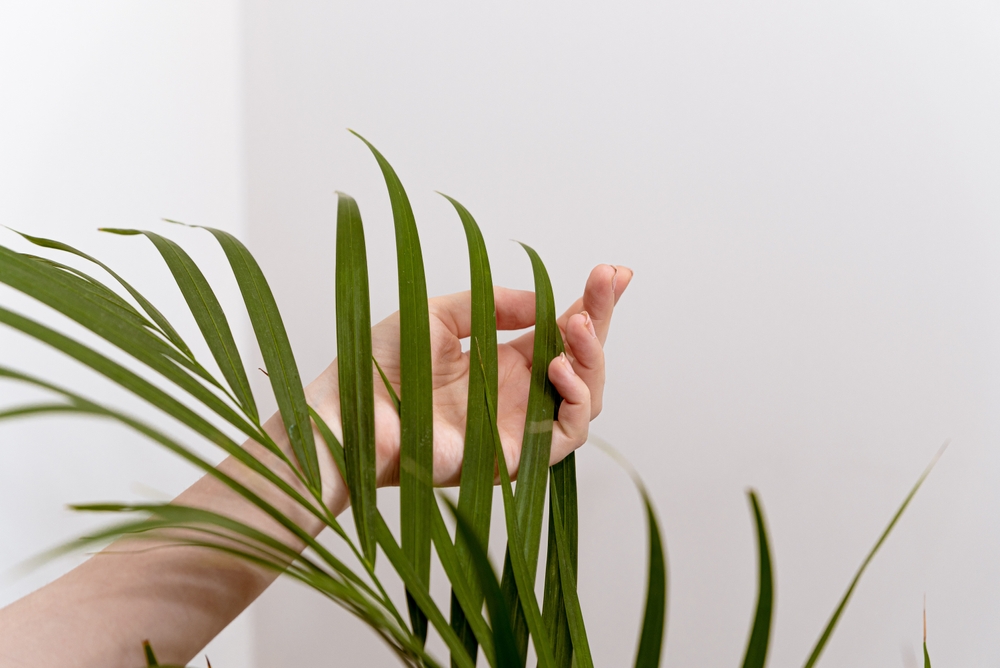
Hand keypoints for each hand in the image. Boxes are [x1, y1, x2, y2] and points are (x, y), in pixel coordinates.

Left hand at [345, 263, 631, 487]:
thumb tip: (545, 302)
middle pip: (583, 362)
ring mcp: (518, 428)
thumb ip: (493, 305)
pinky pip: (565, 435)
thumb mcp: (440, 315)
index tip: (614, 273)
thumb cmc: (379, 367)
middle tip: (606, 284)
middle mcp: (519, 396)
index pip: (562, 334)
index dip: (593, 304)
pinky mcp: (513, 458)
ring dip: (592, 359)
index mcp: (504, 363)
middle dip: (602, 320)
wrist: (348, 412)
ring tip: (577, 325)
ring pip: (586, 399)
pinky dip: (574, 400)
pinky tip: (558, 366)